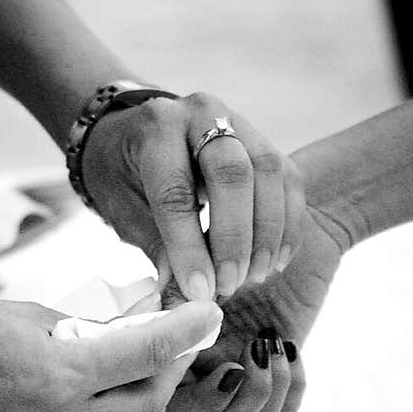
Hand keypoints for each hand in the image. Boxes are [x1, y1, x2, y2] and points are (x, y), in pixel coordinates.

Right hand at [0, 288, 220, 411]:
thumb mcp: (29, 314)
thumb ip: (87, 330)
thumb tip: (137, 331)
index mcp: (56, 373)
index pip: (147, 353)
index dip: (188, 331)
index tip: (210, 313)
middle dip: (170, 377)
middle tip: (172, 347)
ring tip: (126, 382)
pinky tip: (86, 404)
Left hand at [82, 93, 305, 303]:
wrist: (134, 136)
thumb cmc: (124, 176)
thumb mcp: (125, 211)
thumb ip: (158, 248)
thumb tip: (185, 298)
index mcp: (156, 128)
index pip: (176, 190)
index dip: (189, 247)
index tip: (199, 291)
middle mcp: (200, 113)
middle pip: (233, 172)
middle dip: (235, 237)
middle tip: (231, 284)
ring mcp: (238, 122)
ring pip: (268, 172)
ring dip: (267, 233)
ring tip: (255, 276)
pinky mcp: (264, 140)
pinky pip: (289, 179)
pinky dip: (287, 224)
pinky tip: (276, 260)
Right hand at [164, 203, 345, 411]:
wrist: (295, 229)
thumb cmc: (244, 231)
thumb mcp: (207, 251)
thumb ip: (180, 274)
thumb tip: (167, 293)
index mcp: (169, 343)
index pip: (154, 390)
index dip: (175, 380)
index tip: (203, 345)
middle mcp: (197, 368)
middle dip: (219, 400)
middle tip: (244, 359)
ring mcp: (237, 379)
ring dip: (257, 397)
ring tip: (273, 346)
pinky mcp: (277, 380)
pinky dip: (290, 390)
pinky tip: (291, 347)